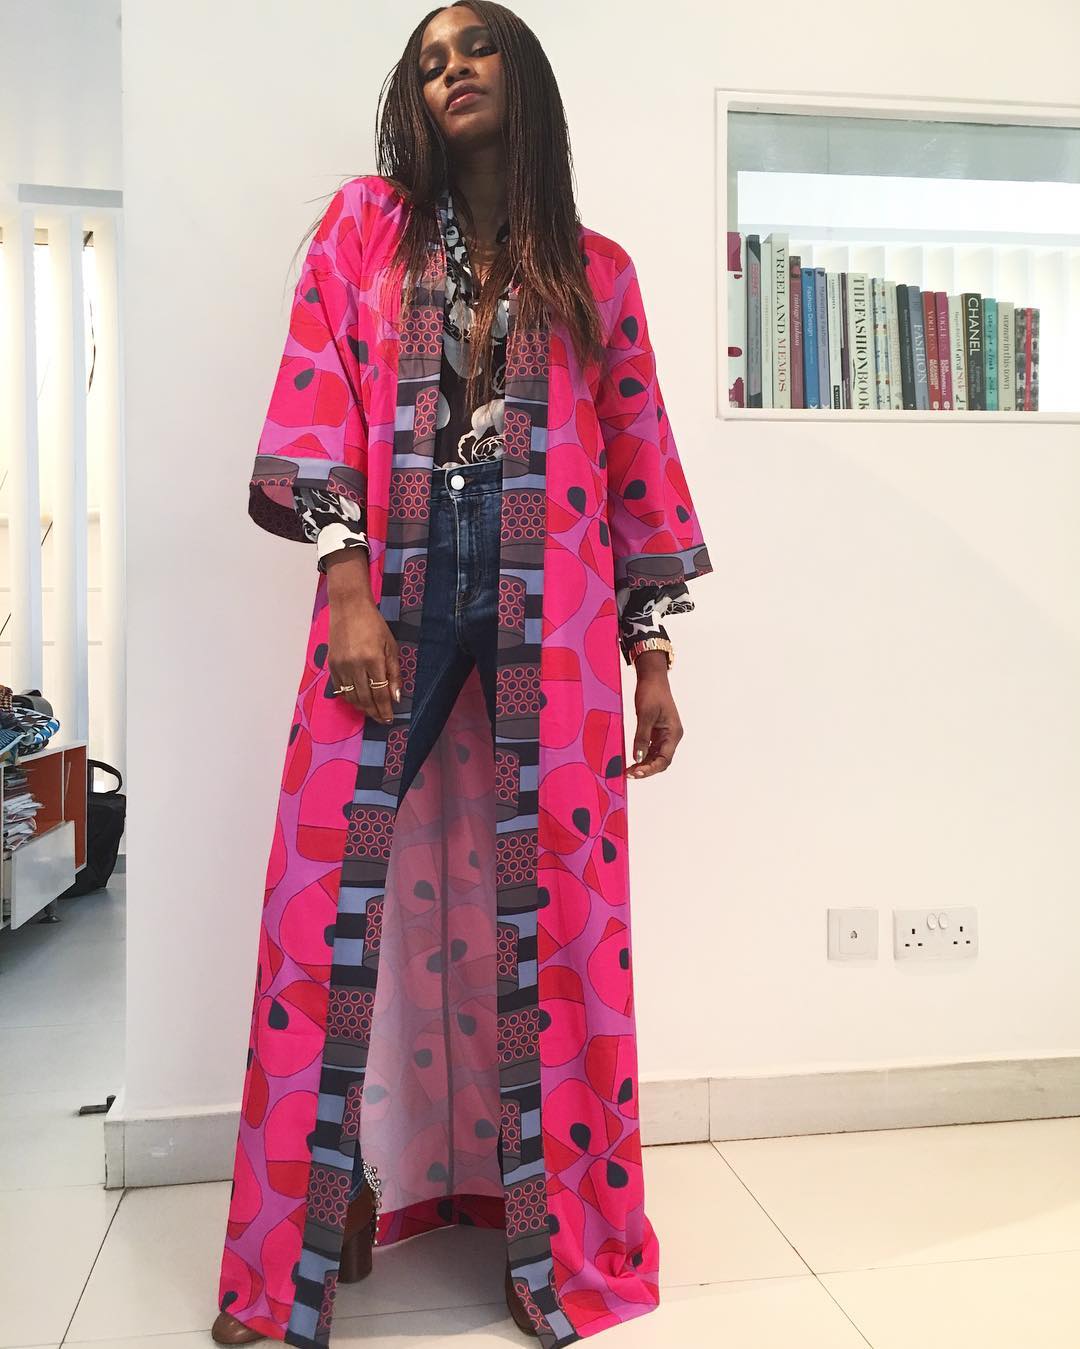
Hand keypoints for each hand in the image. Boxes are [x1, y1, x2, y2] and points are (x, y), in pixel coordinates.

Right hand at [324, 550, 399, 722]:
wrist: (349, 607)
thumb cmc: (374, 624)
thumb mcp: (390, 646)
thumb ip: (394, 672)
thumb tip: (395, 696)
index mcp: (373, 660)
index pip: (380, 693)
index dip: (385, 709)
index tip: (389, 718)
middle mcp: (355, 665)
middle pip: (365, 698)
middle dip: (374, 712)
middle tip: (382, 719)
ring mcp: (341, 666)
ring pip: (351, 696)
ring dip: (362, 708)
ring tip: (371, 712)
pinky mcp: (331, 665)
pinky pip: (340, 688)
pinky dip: (349, 698)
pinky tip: (357, 701)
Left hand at [626, 655, 682, 778]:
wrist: (652, 677)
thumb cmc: (651, 692)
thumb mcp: (645, 715)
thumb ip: (642, 737)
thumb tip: (637, 758)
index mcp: (673, 733)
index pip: (664, 760)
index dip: (650, 769)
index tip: (635, 773)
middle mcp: (671, 737)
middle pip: (660, 761)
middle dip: (646, 769)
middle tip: (628, 774)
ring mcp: (664, 735)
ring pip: (655, 757)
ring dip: (643, 764)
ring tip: (627, 770)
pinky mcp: (657, 732)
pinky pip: (650, 749)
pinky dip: (641, 755)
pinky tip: (631, 760)